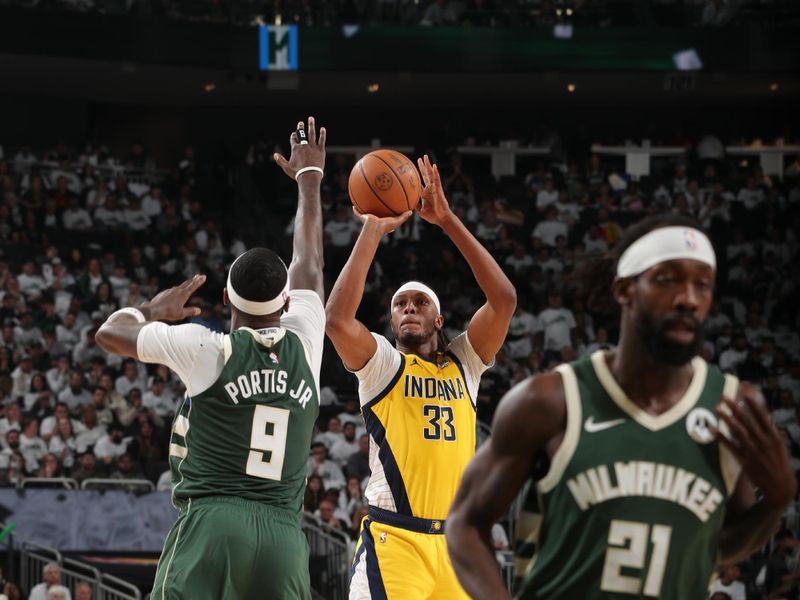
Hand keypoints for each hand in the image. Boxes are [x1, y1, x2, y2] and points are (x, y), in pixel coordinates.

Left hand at [139, 274, 205, 321]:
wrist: (153, 309)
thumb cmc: (168, 312)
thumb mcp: (181, 314)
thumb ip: (190, 311)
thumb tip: (199, 310)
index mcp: (183, 294)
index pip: (193, 286)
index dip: (199, 281)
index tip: (203, 276)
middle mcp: (177, 290)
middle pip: (187, 283)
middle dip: (193, 280)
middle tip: (198, 276)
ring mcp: (170, 290)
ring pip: (179, 286)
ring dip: (185, 285)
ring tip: (188, 284)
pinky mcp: (164, 293)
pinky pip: (172, 291)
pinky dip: (176, 290)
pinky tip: (175, 294)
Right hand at [274, 116, 325, 180]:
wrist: (309, 176)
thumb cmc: (297, 173)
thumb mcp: (287, 167)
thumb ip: (280, 160)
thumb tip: (275, 154)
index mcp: (295, 148)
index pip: (293, 139)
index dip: (293, 136)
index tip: (293, 134)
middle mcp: (303, 145)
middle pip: (301, 134)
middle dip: (300, 127)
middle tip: (301, 122)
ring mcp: (312, 147)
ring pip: (311, 133)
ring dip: (311, 125)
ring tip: (311, 118)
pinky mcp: (320, 150)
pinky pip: (321, 140)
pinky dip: (322, 134)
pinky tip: (322, 128)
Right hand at [353, 206, 411, 236]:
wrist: (374, 228)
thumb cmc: (385, 226)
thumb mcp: (396, 221)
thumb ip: (404, 217)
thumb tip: (411, 212)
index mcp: (382, 221)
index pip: (384, 215)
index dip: (385, 212)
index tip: (388, 208)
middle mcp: (375, 219)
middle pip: (375, 212)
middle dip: (374, 208)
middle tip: (375, 202)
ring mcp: (368, 218)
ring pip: (366, 212)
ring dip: (364, 207)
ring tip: (362, 201)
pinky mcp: (363, 217)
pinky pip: (357, 213)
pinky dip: (355, 210)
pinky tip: (353, 205)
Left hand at [416, 154, 452, 225]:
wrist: (441, 218)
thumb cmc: (432, 216)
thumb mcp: (419, 210)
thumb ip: (414, 205)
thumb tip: (405, 202)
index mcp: (424, 193)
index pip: (420, 182)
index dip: (416, 175)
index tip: (412, 169)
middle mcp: (429, 189)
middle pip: (425, 175)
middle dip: (422, 167)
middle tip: (419, 158)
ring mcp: (434, 188)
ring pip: (430, 174)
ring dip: (428, 165)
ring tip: (425, 157)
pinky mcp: (439, 189)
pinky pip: (437, 179)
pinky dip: (435, 172)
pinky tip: (434, 166)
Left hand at [714, 384, 797, 508]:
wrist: (781, 487)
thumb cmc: (780, 464)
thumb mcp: (779, 446)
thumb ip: (771, 431)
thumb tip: (765, 416)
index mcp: (774, 437)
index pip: (762, 417)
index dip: (753, 404)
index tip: (744, 392)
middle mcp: (764, 442)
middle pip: (747, 421)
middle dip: (735, 408)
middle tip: (724, 396)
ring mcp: (754, 452)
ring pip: (738, 432)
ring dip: (727, 419)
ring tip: (717, 408)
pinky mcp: (745, 461)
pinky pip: (732, 447)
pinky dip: (723, 438)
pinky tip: (714, 430)